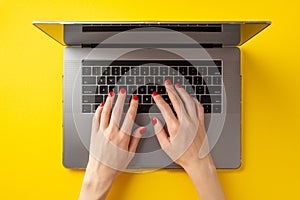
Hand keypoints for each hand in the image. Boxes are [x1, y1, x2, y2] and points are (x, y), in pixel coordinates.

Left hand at [79, 89, 145, 199]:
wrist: (100, 173)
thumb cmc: (115, 166)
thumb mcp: (130, 154)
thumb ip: (135, 139)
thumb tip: (142, 128)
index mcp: (122, 137)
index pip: (129, 117)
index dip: (133, 106)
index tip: (134, 99)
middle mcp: (111, 133)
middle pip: (116, 111)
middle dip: (120, 99)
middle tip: (122, 92)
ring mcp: (101, 133)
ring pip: (105, 113)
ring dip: (108, 102)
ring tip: (111, 94)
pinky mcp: (94, 134)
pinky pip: (96, 119)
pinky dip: (98, 111)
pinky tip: (101, 106)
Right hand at [152, 80, 225, 199]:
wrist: (198, 161)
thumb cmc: (183, 156)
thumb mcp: (166, 147)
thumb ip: (159, 132)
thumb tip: (155, 120)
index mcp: (175, 128)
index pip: (165, 108)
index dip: (159, 100)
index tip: (155, 95)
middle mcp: (186, 122)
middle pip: (178, 101)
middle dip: (171, 90)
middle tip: (167, 84)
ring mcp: (195, 121)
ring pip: (189, 102)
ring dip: (183, 92)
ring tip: (177, 86)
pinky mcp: (201, 123)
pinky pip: (199, 108)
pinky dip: (194, 100)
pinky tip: (190, 97)